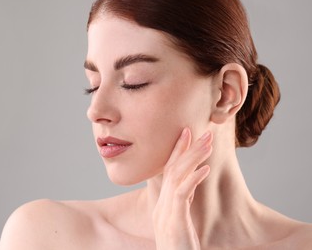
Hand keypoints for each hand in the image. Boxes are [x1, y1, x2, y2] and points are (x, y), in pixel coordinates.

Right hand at [152, 128, 211, 249]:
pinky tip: (205, 170)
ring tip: (207, 144)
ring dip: (193, 158)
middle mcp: (161, 206)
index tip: (188, 133)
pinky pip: (182, 195)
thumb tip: (188, 188)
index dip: (177, 151)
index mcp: (163, 205)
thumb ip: (181, 205)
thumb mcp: (179, 224)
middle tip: (202, 132)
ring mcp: (165, 213)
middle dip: (187, 148)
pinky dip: (193, 179)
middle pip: (172, 169)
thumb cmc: (178, 249)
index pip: (169, 171)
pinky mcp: (174, 221)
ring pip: (176, 177)